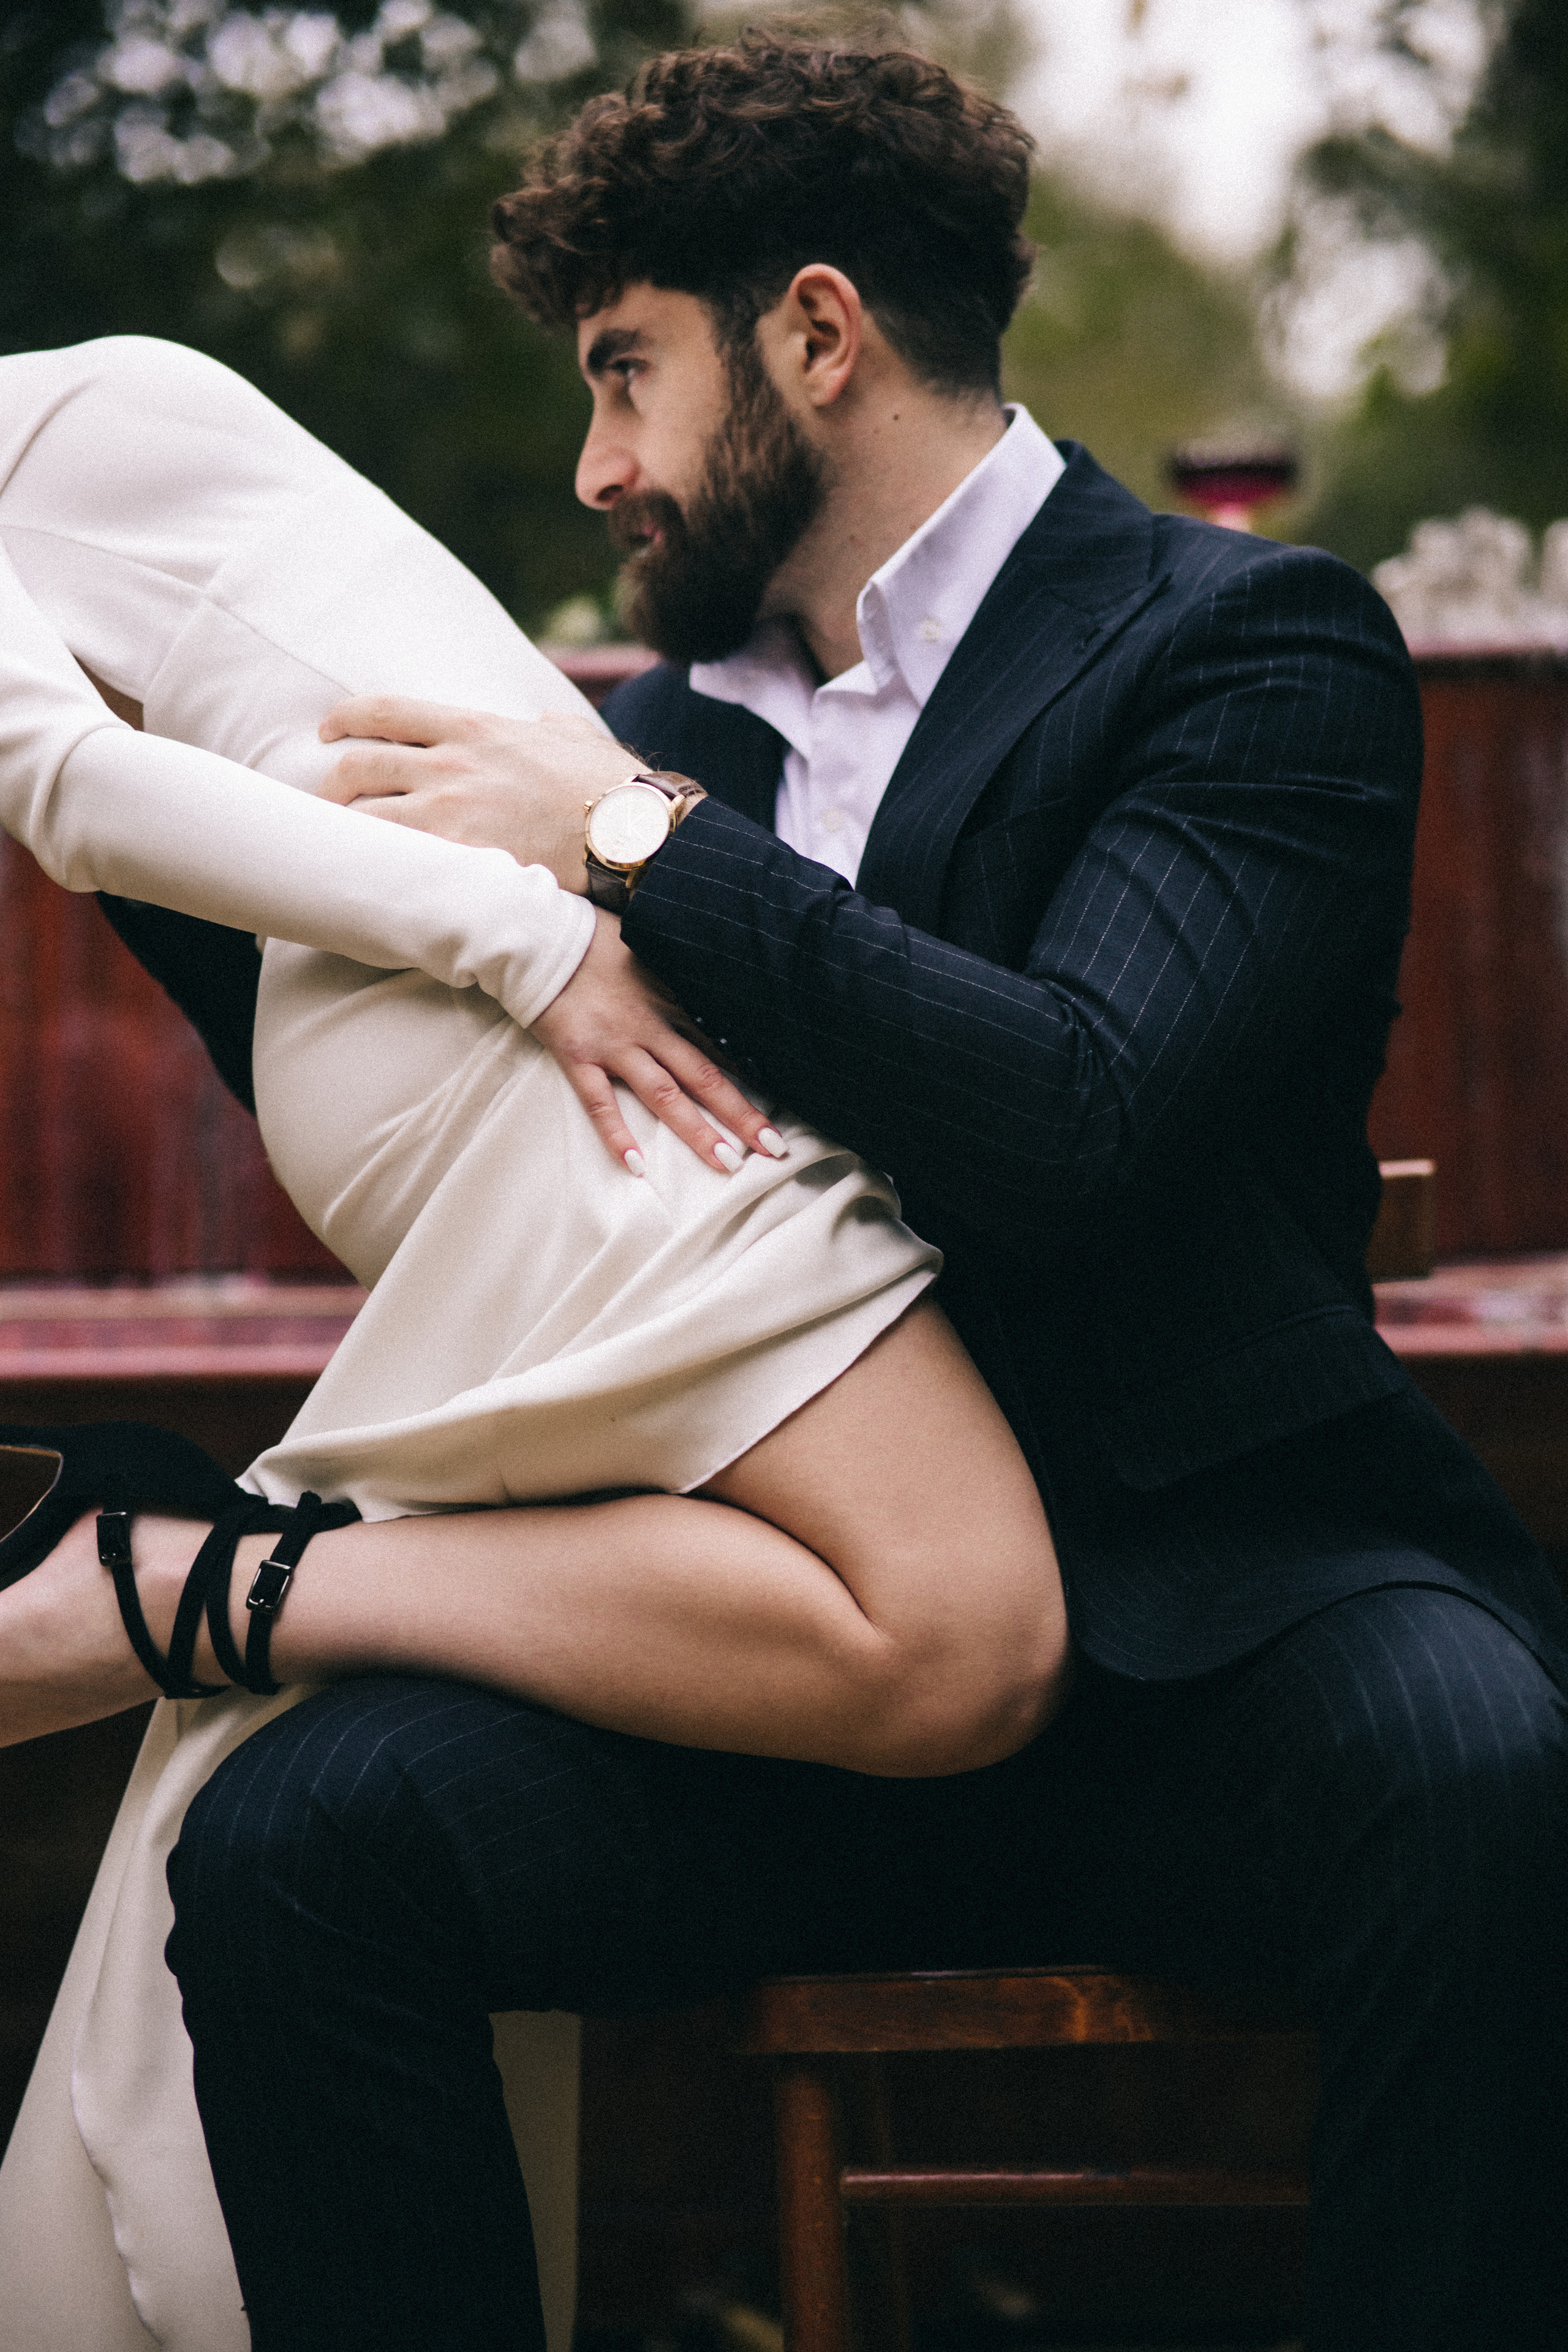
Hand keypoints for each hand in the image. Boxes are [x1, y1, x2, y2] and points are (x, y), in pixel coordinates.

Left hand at [318, 697, 642, 891]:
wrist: (630, 830)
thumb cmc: (612, 785)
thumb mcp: (575, 738)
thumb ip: (550, 727)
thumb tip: (546, 724)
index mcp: (473, 727)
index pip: (385, 710)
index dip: (345, 718)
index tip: (328, 730)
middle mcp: (450, 764)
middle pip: (358, 765)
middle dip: (330, 785)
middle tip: (326, 805)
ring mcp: (450, 812)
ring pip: (363, 819)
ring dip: (344, 836)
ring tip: (342, 855)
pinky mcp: (459, 859)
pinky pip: (395, 864)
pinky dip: (374, 874)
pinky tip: (368, 886)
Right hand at [532, 909, 785, 1175]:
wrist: (540, 936)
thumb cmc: (595, 939)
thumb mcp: (650, 949)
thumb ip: (679, 975)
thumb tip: (717, 988)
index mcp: (670, 1000)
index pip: (721, 1045)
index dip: (755, 1076)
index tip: (785, 1103)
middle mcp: (649, 1026)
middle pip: (705, 1076)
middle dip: (741, 1114)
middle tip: (773, 1148)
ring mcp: (614, 1045)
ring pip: (664, 1094)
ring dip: (696, 1130)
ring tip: (727, 1163)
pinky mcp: (578, 1056)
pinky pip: (600, 1102)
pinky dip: (617, 1135)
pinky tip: (637, 1166)